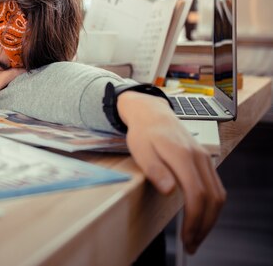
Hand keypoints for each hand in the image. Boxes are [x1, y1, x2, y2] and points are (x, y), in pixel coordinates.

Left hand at [117, 91, 225, 253]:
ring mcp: (205, 159)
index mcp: (182, 155)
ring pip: (218, 194)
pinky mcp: (205, 161)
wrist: (152, 114)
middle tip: (192, 244)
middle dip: (204, 225)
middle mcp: (199, 157)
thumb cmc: (143, 133)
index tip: (186, 237)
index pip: (196, 193)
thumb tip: (169, 190)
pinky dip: (212, 207)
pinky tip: (201, 218)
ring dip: (210, 219)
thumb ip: (154, 170)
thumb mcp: (140, 150)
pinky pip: (216, 188)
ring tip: (196, 236)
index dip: (193, 219)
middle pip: (212, 198)